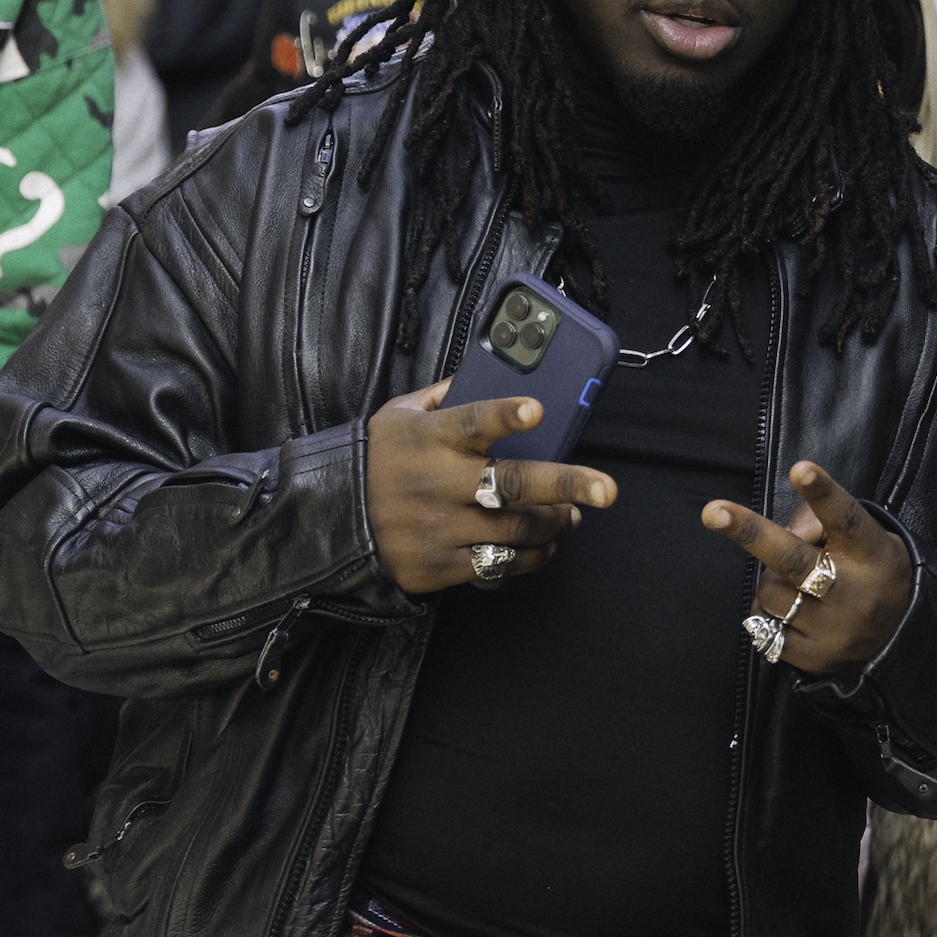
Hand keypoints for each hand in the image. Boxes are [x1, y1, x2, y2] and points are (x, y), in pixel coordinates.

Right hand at [365, 381, 616, 594]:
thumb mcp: (400, 415)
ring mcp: (438, 527)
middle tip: (606, 490)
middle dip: (565, 486)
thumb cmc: (377, 459)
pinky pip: (498, 564)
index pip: (471, 421)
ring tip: (572, 516)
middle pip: (511, 484)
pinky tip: (545, 547)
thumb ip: (445, 395)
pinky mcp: (437, 566)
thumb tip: (489, 370)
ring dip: (555, 524)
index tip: (538, 411)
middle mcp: (437, 483)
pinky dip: (531, 556)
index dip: (505, 416)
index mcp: (429, 438)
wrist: (331, 520)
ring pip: (515, 529)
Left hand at [701, 461, 910, 675]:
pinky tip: (793, 612)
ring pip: (770, 591)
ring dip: (770, 580)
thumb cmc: (870, 570)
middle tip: (712, 512)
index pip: (845, 518)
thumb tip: (785, 532)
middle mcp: (855, 594)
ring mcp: (835, 631)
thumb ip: (822, 521)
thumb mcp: (864, 537)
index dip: (822, 493)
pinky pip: (765, 628)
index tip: (800, 469)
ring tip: (797, 584)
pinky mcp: (816, 660)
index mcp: (871, 554)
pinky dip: (768, 614)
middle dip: (749, 533)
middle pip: (792, 560)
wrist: (899, 639)